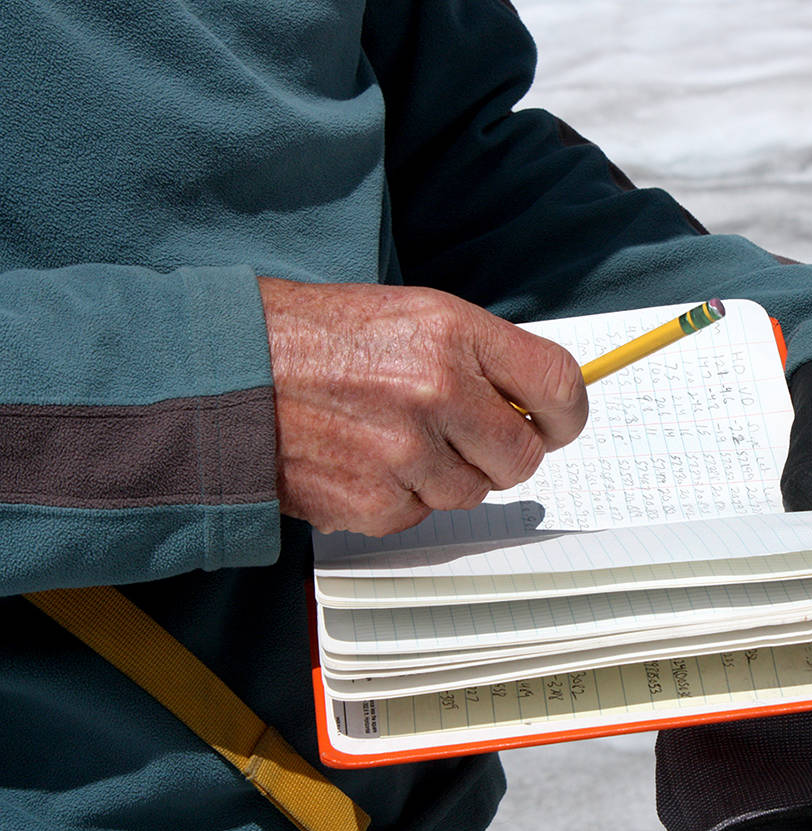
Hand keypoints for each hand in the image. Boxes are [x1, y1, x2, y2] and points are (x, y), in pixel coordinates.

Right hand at [258, 277, 586, 535]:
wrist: (226, 373)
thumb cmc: (317, 338)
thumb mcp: (411, 316)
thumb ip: (480, 357)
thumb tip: (535, 406)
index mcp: (453, 334)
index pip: (558, 384)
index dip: (567, 414)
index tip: (556, 423)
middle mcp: (437, 391)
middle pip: (524, 457)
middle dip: (504, 454)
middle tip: (467, 436)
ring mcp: (405, 453)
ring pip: (473, 492)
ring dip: (446, 476)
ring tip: (393, 438)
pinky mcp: (374, 502)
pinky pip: (421, 514)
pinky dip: (401, 496)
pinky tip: (362, 460)